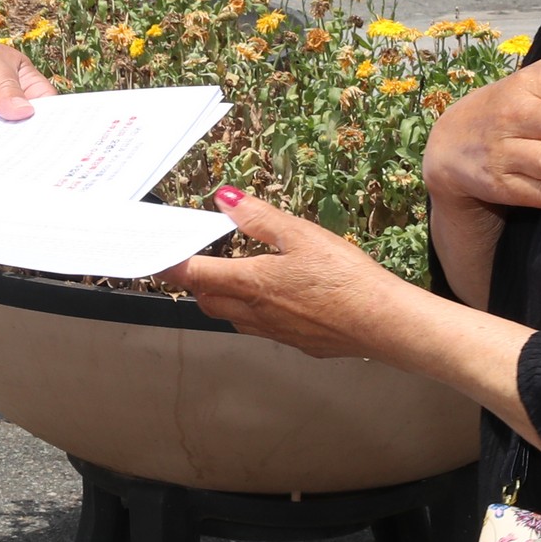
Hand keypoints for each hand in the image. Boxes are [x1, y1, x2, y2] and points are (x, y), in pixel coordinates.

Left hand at [158, 190, 396, 359]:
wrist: (383, 323)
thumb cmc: (345, 277)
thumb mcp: (301, 235)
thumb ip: (259, 218)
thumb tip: (225, 199)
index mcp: (251, 284)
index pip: (194, 276)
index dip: (171, 266)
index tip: (157, 257)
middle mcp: (255, 314)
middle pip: (207, 300)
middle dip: (195, 283)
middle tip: (194, 262)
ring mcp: (275, 332)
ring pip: (232, 318)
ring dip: (223, 299)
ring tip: (232, 277)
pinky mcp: (296, 342)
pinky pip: (260, 328)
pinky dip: (253, 312)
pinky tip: (275, 298)